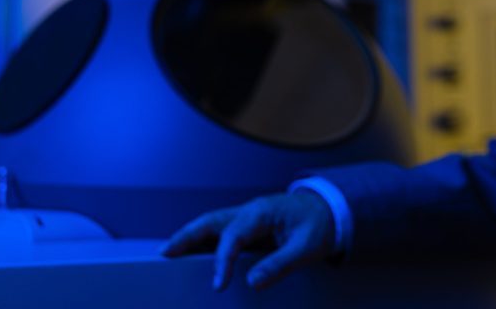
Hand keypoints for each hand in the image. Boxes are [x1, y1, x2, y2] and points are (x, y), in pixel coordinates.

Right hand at [160, 191, 334, 290]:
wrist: (331, 210)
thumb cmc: (320, 224)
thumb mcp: (307, 247)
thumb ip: (280, 264)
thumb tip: (253, 282)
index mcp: (263, 212)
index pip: (234, 235)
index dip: (223, 261)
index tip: (218, 285)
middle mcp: (250, 211)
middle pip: (211, 220)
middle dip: (186, 236)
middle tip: (165, 254)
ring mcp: (247, 217)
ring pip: (212, 224)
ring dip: (190, 238)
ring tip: (168, 256)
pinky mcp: (248, 227)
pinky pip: (221, 233)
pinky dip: (204, 243)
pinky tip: (193, 256)